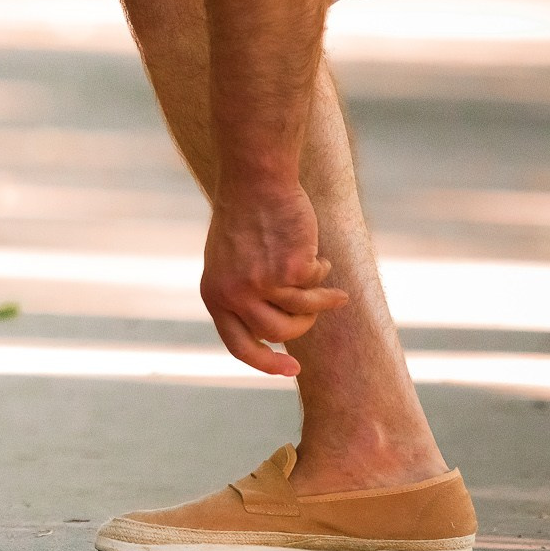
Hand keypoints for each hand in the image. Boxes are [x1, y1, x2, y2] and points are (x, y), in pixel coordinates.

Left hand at [201, 183, 349, 376]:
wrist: (255, 180)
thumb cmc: (245, 217)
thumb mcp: (229, 262)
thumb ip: (241, 294)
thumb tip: (270, 333)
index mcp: (215, 295)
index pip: (240, 346)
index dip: (266, 363)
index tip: (291, 370)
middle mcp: (234, 294)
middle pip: (279, 333)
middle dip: (303, 326)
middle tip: (315, 312)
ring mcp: (262, 284)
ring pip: (303, 313)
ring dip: (322, 302)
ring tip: (334, 292)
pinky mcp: (290, 270)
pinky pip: (316, 284)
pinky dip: (321, 271)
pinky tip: (315, 252)